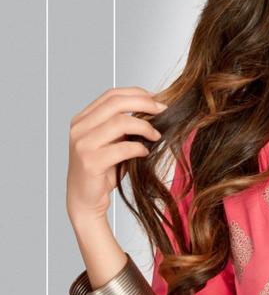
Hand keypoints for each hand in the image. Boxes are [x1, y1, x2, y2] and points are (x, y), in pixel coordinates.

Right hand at [66, 85, 167, 227]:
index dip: (136, 93)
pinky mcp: (90, 162)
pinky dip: (139, 148)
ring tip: (156, 136)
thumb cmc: (101, 171)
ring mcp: (82, 144)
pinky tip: (145, 152)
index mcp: (82, 119)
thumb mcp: (112, 143)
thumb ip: (123, 126)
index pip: (111, 95)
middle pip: (116, 103)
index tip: (156, 99)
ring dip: (144, 127)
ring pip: (120, 122)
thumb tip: (153, 109)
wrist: (84, 200)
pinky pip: (122, 148)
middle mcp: (79, 128)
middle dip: (144, 104)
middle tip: (163, 111)